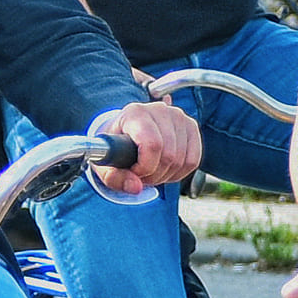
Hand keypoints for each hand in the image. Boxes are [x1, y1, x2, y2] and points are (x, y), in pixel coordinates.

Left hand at [86, 100, 201, 195]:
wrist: (126, 132)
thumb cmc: (115, 146)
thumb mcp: (104, 164)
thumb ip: (114, 178)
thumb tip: (135, 187)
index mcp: (135, 113)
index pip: (153, 145)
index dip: (145, 168)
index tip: (134, 172)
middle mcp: (160, 110)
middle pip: (169, 156)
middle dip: (154, 175)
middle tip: (141, 175)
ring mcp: (178, 117)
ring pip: (181, 161)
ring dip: (166, 175)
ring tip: (151, 170)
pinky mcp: (191, 126)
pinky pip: (192, 161)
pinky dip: (179, 173)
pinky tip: (165, 169)